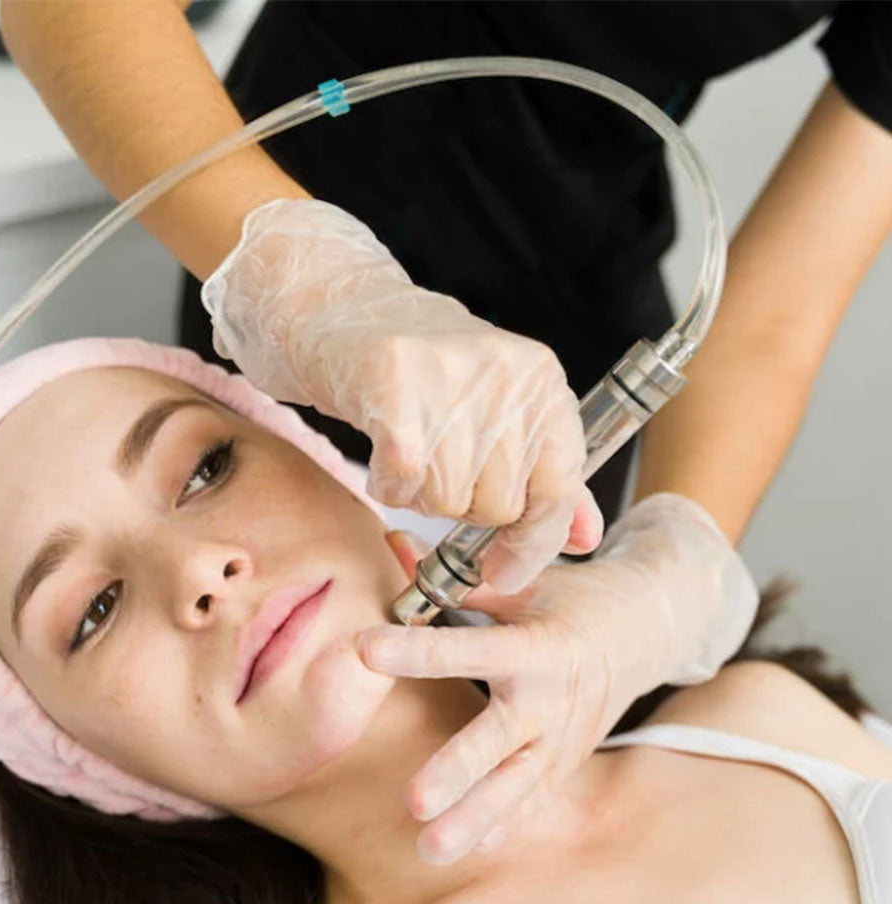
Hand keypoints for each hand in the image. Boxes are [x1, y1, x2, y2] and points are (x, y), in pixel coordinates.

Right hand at [202, 198, 601, 592]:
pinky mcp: (394, 385)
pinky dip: (388, 486)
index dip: (536, 541)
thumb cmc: (425, 371)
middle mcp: (507, 375)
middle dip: (464, 505)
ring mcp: (452, 377)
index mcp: (543, 381)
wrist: (343, 306)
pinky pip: (402, 482)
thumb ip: (547, 476)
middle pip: (499, 505)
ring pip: (449, 501)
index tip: (506, 570)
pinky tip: (383, 460)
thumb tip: (587, 538)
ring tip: (410, 450)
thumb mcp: (502, 413)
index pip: (560, 486)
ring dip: (421, 495)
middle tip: (438, 465)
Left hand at [355, 494, 757, 864]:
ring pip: (516, 789)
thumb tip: (392, 541)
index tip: (364, 648)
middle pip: (500, 742)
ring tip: (430, 849)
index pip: (470, 649)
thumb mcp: (525, 585)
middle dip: (457, 773)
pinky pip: (532, 802)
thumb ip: (458, 580)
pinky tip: (466, 850)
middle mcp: (551, 700)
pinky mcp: (566, 764)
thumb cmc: (577, 602)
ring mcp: (562, 740)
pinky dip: (502, 827)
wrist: (648, 631)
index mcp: (538, 646)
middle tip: (413, 803)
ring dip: (474, 821)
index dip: (416, 649)